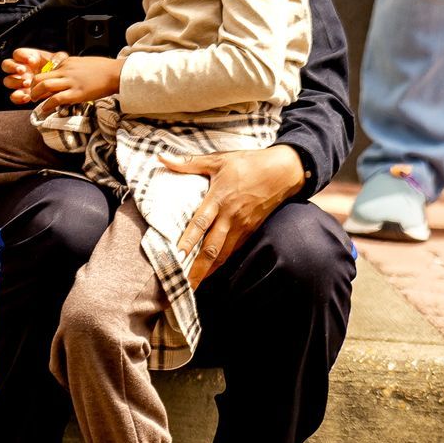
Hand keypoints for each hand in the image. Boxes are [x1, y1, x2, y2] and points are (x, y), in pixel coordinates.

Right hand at [1, 47, 56, 96]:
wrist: (61, 84)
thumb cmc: (58, 70)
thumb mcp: (60, 61)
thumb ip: (59, 58)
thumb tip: (57, 59)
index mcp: (28, 58)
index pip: (18, 54)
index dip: (22, 56)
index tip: (32, 61)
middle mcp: (21, 69)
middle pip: (6, 65)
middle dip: (13, 67)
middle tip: (22, 70)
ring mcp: (19, 82)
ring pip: (7, 81)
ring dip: (16, 82)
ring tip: (27, 84)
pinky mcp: (22, 94)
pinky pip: (14, 96)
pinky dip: (18, 97)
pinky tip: (27, 97)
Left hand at [8, 52, 122, 107]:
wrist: (116, 73)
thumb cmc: (104, 69)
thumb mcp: (84, 63)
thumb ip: (72, 69)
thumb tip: (66, 77)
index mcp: (67, 62)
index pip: (48, 71)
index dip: (41, 80)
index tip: (40, 87)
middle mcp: (66, 70)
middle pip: (40, 77)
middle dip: (33, 87)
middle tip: (32, 95)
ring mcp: (71, 82)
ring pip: (44, 85)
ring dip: (36, 94)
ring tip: (35, 101)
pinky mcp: (77, 93)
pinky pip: (56, 98)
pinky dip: (47, 104)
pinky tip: (45, 109)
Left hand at [163, 145, 306, 288]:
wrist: (282, 172)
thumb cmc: (248, 163)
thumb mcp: (218, 159)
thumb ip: (188, 162)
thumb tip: (161, 156)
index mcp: (219, 198)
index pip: (200, 223)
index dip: (188, 241)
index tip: (176, 256)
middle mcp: (230, 216)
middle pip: (211, 248)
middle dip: (197, 268)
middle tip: (182, 286)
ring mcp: (241, 226)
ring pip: (223, 254)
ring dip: (207, 271)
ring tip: (193, 287)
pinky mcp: (250, 230)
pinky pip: (233, 251)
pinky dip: (221, 263)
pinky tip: (210, 273)